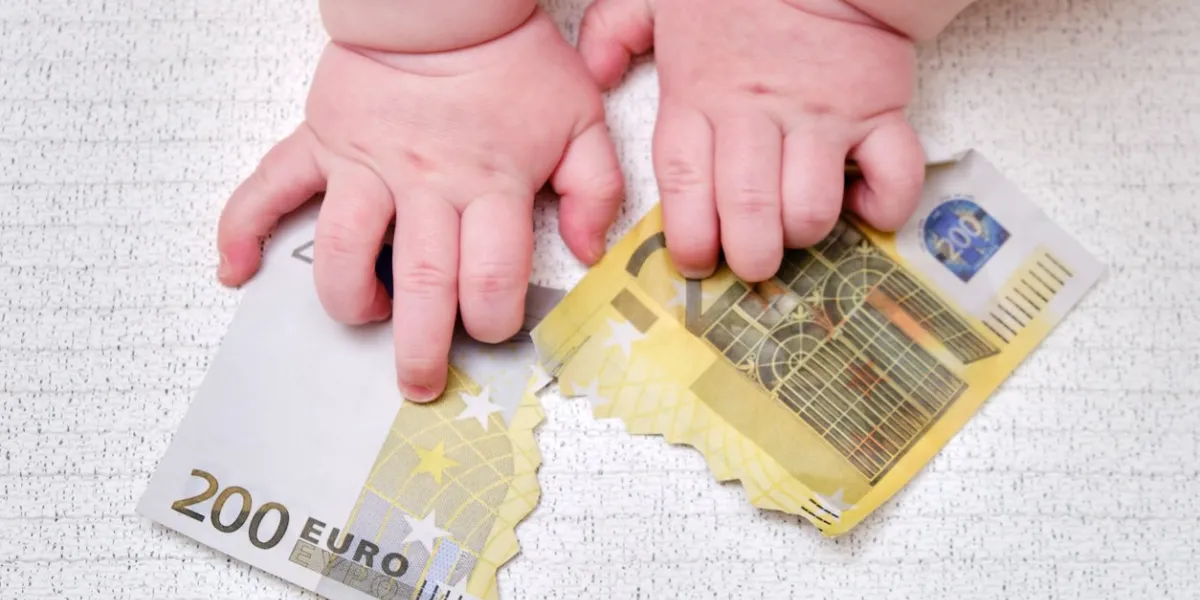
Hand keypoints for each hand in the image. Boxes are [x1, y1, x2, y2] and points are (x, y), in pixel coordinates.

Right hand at [216, 9, 623, 400]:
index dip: (493, 318)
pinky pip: (269, 186)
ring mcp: (366, 165)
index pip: (492, 276)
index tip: (490, 329)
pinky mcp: (322, 142)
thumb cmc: (513, 60)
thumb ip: (595, 188)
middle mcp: (426, 183)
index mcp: (492, 183)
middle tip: (421, 383)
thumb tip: (588, 251)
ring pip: (341, 251)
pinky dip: (242, 227)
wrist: (448, 2)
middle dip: (420, 347)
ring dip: (347, 301)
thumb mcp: (580, 118)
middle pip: (422, 283)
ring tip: (363, 317)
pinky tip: (236, 269)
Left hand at [578, 0, 924, 280]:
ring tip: (797, 230)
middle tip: (750, 262)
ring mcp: (820, 115)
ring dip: (804, 234)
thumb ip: (614, 30)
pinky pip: (892, 174)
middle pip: (748, 211)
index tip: (696, 260)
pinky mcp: (876, 108)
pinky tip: (866, 209)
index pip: (684, 187)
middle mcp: (756, 115)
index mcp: (698, 96)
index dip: (690, 238)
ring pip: (811, 207)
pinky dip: (885, 206)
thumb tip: (597, 73)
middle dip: (748, 255)